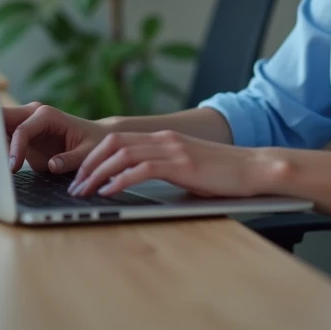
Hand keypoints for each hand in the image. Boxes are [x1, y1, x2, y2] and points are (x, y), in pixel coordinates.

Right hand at [3, 102, 107, 174]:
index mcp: (47, 115)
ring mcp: (25, 123)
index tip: (13, 168)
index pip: (22, 130)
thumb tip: (53, 165)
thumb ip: (70, 159)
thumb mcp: (87, 152)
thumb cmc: (94, 142)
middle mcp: (32, 115)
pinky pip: (2, 138)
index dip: (15, 149)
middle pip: (2, 119)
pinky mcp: (21, 135)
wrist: (96, 137)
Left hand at [68, 130, 277, 198]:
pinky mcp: (182, 164)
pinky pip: (142, 169)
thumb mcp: (188, 168)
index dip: (94, 156)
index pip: (118, 140)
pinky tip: (109, 191)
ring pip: (122, 154)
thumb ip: (164, 170)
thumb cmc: (225, 175)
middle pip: (113, 143)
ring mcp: (173, 149)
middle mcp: (164, 139)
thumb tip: (138, 185)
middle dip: (89, 164)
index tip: (81, 175)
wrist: (255, 168)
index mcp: (164, 138)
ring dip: (98, 173)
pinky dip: (120, 180)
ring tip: (84, 191)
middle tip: (74, 185)